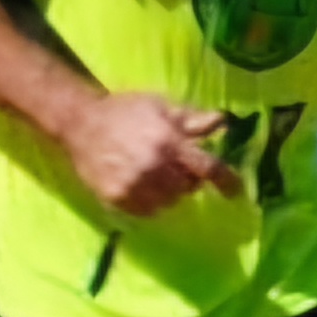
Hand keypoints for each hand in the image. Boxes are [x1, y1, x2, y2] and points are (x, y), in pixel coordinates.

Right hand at [66, 92, 244, 216]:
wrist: (79, 123)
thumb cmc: (124, 110)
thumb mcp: (159, 105)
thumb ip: (191, 118)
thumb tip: (222, 122)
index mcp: (169, 142)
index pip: (208, 168)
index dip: (227, 181)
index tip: (236, 191)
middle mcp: (154, 167)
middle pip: (189, 188)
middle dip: (188, 179)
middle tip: (176, 166)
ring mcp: (135, 186)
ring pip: (170, 203)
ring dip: (170, 192)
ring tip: (156, 175)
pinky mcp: (118, 199)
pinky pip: (147, 212)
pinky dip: (151, 202)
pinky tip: (142, 185)